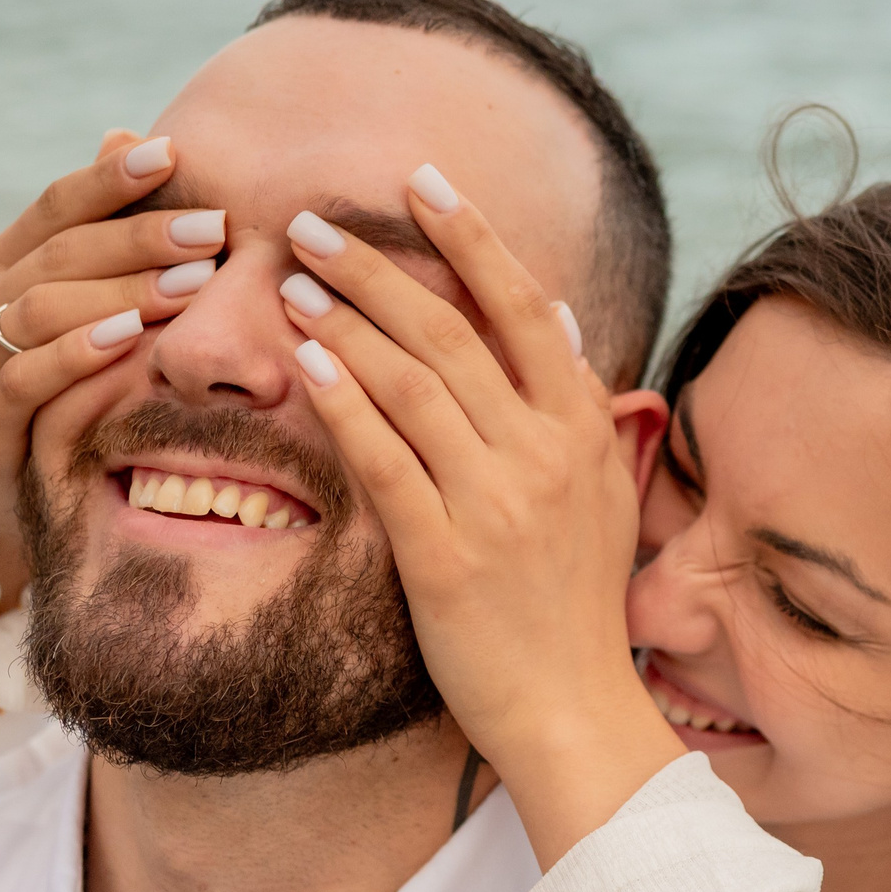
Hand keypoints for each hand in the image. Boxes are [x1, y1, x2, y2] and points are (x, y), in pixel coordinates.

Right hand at [0, 130, 224, 613]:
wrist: (52, 501)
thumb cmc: (97, 390)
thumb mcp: (113, 308)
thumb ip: (118, 232)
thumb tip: (128, 128)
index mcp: (8, 263)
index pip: (58, 205)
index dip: (110, 176)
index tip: (175, 152)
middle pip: (59, 253)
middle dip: (139, 236)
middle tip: (212, 230)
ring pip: (42, 309)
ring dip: (120, 291)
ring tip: (190, 283)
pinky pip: (23, 379)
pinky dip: (76, 353)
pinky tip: (128, 338)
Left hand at [276, 167, 680, 868]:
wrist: (574, 712)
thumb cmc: (576, 604)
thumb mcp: (600, 494)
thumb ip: (579, 403)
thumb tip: (555, 314)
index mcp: (582, 430)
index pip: (521, 305)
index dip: (469, 235)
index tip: (420, 179)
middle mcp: (545, 454)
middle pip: (451, 329)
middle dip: (375, 264)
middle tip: (310, 221)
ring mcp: (497, 503)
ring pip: (413, 383)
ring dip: (346, 321)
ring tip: (290, 281)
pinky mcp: (446, 556)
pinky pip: (386, 462)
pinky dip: (346, 405)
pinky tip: (306, 366)